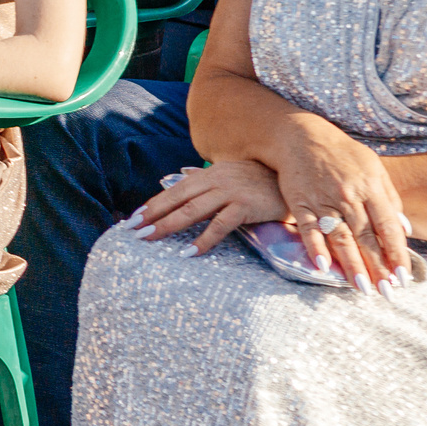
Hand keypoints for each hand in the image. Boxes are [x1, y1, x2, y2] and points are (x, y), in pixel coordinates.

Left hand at [131, 159, 288, 256]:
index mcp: (208, 174)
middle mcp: (215, 180)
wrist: (294, 181)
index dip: (152, 205)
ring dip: (168, 226)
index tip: (132, 219)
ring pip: (192, 211)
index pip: (173, 191)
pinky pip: (220, 225)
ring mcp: (230, 192)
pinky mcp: (245, 206)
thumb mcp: (229, 173)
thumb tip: (182, 174)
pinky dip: (203, 240)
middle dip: (152, 216)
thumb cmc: (260, 179)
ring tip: (149, 239)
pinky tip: (188, 252)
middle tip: (131, 231)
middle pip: (176, 200)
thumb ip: (205, 177)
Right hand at [268, 119, 411, 288]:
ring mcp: (323, 201)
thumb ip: (389, 198)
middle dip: (378, 267)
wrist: (300, 136)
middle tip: (386, 293)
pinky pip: (308, 230)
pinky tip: (323, 268)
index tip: (403, 277)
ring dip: (352, 266)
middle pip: (366, 238)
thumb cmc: (342, 153)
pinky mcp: (300, 203)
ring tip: (361, 288)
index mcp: (370, 188)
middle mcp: (348, 196)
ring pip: (340, 238)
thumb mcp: (373, 167)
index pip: (388, 227)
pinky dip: (315, 248)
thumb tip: (404, 228)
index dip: (397, 254)